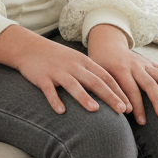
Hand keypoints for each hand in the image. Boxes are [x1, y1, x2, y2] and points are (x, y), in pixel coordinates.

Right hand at [0, 25, 127, 114]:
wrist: (28, 47)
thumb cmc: (56, 57)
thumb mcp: (75, 61)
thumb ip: (91, 74)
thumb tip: (111, 92)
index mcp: (83, 61)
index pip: (105, 76)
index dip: (118, 91)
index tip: (129, 105)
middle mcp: (72, 65)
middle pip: (94, 81)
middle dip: (109, 96)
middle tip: (122, 110)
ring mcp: (57, 71)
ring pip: (73, 85)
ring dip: (84, 97)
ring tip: (95, 110)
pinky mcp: (42, 77)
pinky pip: (49, 90)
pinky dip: (55, 100)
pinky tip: (60, 111)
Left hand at [86, 24, 157, 124]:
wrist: (107, 44)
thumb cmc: (100, 65)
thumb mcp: (98, 75)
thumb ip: (105, 90)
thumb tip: (113, 111)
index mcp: (119, 69)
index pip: (130, 89)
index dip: (136, 105)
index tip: (141, 121)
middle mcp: (134, 65)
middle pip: (148, 83)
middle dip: (156, 100)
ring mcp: (144, 63)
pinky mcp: (150, 63)